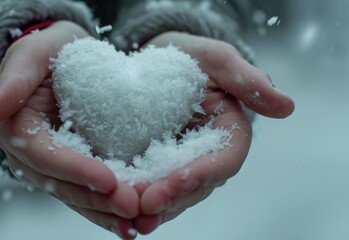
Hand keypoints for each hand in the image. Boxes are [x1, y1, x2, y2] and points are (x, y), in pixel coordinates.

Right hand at [0, 21, 138, 238]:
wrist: (63, 58)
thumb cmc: (48, 52)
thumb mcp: (30, 55)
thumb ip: (12, 82)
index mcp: (16, 130)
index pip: (45, 157)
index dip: (76, 171)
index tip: (109, 181)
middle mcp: (31, 156)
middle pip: (63, 185)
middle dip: (98, 200)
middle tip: (134, 208)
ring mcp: (53, 166)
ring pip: (78, 196)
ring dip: (107, 213)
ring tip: (140, 222)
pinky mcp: (73, 168)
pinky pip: (89, 192)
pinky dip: (109, 208)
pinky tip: (135, 219)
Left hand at [133, 32, 294, 233]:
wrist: (159, 61)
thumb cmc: (192, 57)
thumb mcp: (217, 59)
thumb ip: (248, 81)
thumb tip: (286, 106)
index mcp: (228, 133)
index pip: (225, 160)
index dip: (205, 172)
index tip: (180, 179)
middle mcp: (208, 155)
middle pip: (197, 185)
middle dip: (172, 197)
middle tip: (145, 204)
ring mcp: (182, 164)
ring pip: (174, 195)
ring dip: (154, 207)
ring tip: (129, 213)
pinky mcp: (157, 165)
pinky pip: (150, 187)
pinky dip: (137, 199)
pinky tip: (119, 205)